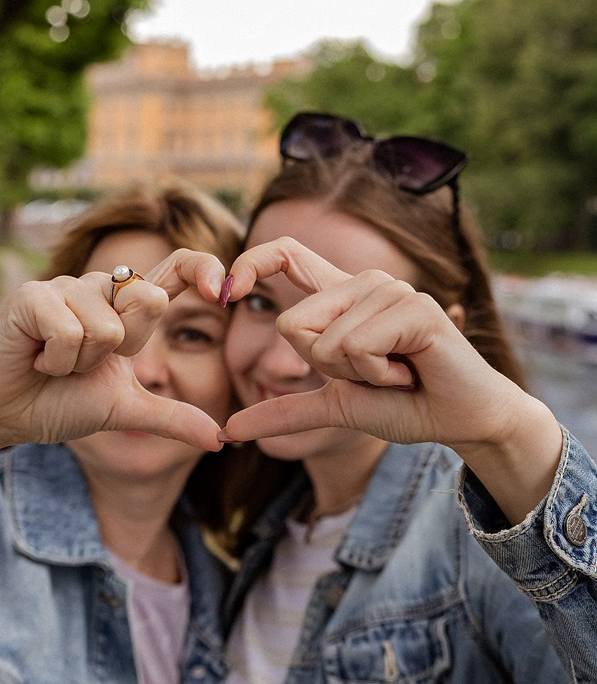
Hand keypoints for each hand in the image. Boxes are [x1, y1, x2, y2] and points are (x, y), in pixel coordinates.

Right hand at [0, 250, 227, 451]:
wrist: (4, 413)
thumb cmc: (61, 403)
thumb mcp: (127, 411)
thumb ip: (173, 418)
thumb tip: (222, 440)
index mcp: (129, 307)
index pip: (177, 268)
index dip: (204, 268)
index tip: (223, 291)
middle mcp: (103, 287)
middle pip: (148, 299)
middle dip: (122, 349)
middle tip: (84, 364)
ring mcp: (67, 286)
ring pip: (107, 327)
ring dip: (81, 363)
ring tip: (54, 364)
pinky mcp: (33, 294)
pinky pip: (69, 331)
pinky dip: (55, 360)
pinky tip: (35, 360)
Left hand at [221, 238, 561, 517]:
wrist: (460, 420)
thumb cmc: (404, 404)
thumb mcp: (333, 406)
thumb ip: (283, 410)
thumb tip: (229, 431)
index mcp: (340, 296)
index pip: (285, 253)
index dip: (250, 262)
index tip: (223, 293)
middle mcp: (363, 282)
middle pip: (292, 325)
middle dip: (324, 369)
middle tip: (373, 373)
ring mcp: (389, 290)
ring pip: (325, 342)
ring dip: (358, 376)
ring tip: (396, 373)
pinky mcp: (414, 307)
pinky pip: (357, 347)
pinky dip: (378, 375)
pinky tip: (410, 373)